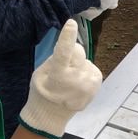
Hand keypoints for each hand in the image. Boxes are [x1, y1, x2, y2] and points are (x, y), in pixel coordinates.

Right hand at [19, 20, 101, 138]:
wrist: (52, 115)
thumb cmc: (42, 91)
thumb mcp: (40, 73)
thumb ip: (54, 59)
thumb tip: (69, 46)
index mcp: (58, 76)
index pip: (63, 52)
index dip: (67, 36)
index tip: (71, 22)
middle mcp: (76, 79)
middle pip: (78, 51)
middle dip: (71, 53)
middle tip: (63, 67)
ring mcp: (89, 84)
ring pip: (85, 60)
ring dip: (79, 65)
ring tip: (70, 79)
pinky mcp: (97, 85)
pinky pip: (92, 67)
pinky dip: (85, 71)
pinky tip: (78, 82)